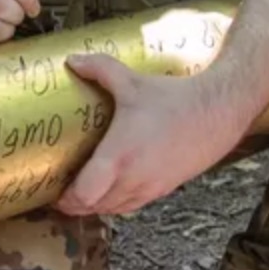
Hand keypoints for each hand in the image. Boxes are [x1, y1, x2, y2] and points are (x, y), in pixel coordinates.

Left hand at [54, 56, 247, 217]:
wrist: (216, 113)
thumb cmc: (173, 99)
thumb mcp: (132, 81)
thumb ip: (99, 69)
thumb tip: (72, 60)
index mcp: (120, 155)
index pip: (85, 194)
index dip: (65, 198)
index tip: (52, 189)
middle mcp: (133, 178)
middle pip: (94, 207)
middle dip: (74, 203)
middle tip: (60, 190)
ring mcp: (149, 187)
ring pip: (113, 209)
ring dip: (94, 205)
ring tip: (80, 191)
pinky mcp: (163, 189)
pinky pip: (131, 206)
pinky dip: (115, 203)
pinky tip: (109, 189)